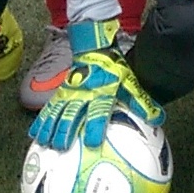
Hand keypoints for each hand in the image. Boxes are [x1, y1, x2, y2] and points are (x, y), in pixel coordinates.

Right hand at [29, 20, 163, 149]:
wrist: (94, 45)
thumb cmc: (113, 68)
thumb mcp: (130, 82)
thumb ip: (141, 102)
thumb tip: (159, 119)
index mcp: (101, 94)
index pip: (98, 112)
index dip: (95, 126)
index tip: (92, 142)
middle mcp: (83, 95)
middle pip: (72, 114)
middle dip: (65, 130)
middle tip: (60, 147)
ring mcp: (69, 93)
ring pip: (57, 112)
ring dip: (50, 127)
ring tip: (44, 143)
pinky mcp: (60, 92)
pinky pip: (49, 108)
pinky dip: (41, 121)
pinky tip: (34, 134)